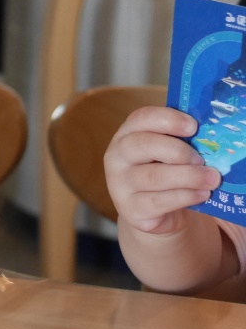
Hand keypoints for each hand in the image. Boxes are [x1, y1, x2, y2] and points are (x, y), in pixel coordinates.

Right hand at [105, 105, 220, 235]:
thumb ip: (180, 141)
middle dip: (178, 151)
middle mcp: (116, 157)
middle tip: (201, 159)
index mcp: (126, 134)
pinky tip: (202, 194)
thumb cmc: (163, 172)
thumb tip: (211, 137)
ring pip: (154, 176)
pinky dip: (186, 196)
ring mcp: (119, 184)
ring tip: (212, 179)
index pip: (141, 118)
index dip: (168, 119)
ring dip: (189, 176)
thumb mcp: (166, 152)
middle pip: (143, 145)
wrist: (151, 210)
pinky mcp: (129, 209)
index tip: (193, 127)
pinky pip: (160, 201)